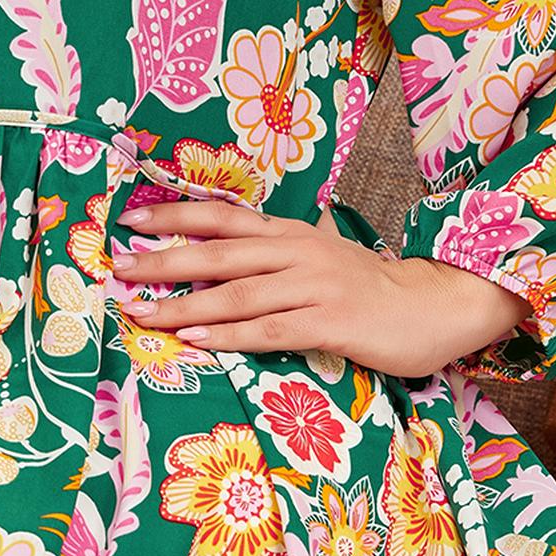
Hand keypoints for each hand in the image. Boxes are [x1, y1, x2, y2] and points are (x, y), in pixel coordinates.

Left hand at [108, 199, 533, 379]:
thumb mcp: (320, 255)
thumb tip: (225, 254)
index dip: (175, 216)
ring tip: (142, 312)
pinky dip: (228, 334)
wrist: (435, 305)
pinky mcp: (329, 323)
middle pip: (218, 253)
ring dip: (184, 304)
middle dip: (164, 260)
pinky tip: (196, 339)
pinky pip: (268, 330)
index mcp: (290, 232)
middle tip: (119, 267)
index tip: (129, 221)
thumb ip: (276, 254)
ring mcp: (313, 287)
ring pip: (236, 294)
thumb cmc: (370, 287)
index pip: (222, 218)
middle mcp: (297, 252)